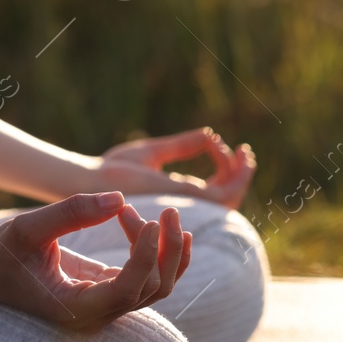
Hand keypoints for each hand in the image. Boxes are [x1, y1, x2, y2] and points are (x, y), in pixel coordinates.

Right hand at [0, 191, 190, 329]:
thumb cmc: (3, 251)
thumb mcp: (28, 228)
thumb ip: (71, 213)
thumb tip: (118, 198)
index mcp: (74, 309)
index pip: (126, 291)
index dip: (145, 258)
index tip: (151, 220)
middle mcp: (96, 315)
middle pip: (152, 287)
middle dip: (160, 246)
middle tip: (155, 209)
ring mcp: (106, 306)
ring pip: (159, 286)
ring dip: (167, 250)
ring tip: (164, 213)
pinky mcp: (111, 291)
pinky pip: (151, 279)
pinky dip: (164, 256)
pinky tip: (170, 230)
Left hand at [94, 128, 255, 209]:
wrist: (96, 180)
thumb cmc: (114, 170)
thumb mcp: (154, 152)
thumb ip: (181, 146)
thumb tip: (209, 135)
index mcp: (177, 197)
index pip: (214, 193)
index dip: (227, 171)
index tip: (221, 144)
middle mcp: (185, 206)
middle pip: (228, 199)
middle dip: (241, 176)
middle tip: (246, 152)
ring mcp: (187, 205)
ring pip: (231, 199)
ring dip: (242, 176)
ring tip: (243, 153)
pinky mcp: (186, 200)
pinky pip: (223, 194)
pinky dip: (231, 174)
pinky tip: (220, 150)